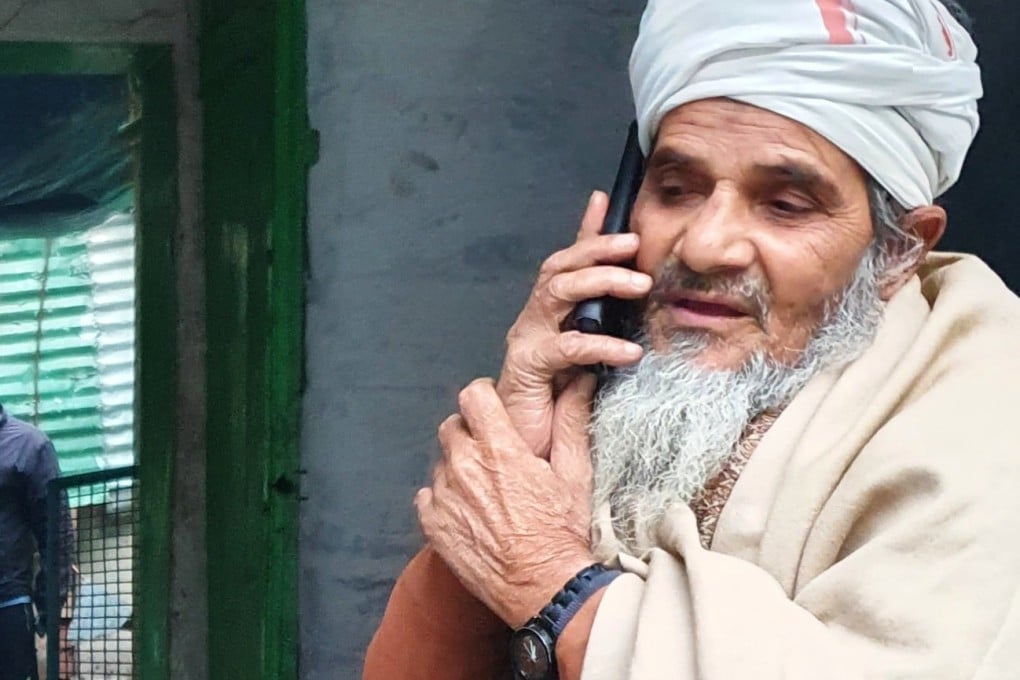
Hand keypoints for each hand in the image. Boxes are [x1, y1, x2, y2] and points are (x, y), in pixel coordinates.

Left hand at [416, 376, 597, 627]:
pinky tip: (470, 512)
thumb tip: (580, 384)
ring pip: (441, 462)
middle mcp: (466, 467)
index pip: (474, 395)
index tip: (490, 406)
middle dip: (470, 432)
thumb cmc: (562, 533)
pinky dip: (444, 499)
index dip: (483, 396)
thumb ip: (571, 423)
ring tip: (485, 490)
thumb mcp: (575, 474)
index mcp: (500, 448)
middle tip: (491, 452)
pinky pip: (428, 496)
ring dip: (458, 468)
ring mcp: (445, 496)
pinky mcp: (433, 524)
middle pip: (452, 426)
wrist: (545, 587)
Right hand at [497, 191, 649, 457]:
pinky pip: (565, 347)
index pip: (567, 263)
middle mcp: (532, 320)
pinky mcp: (525, 367)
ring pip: (557, 291)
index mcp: (548, 316)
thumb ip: (603, 342)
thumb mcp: (588, 370)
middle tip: (635, 245)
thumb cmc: (554, 414)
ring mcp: (525, 340)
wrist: (521, 455)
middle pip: (559, 266)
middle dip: (596, 248)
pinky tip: (629, 352)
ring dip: (599, 280)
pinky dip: (601, 345)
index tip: (608, 199)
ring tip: (641, 286)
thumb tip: (635, 326)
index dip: (586, 230)